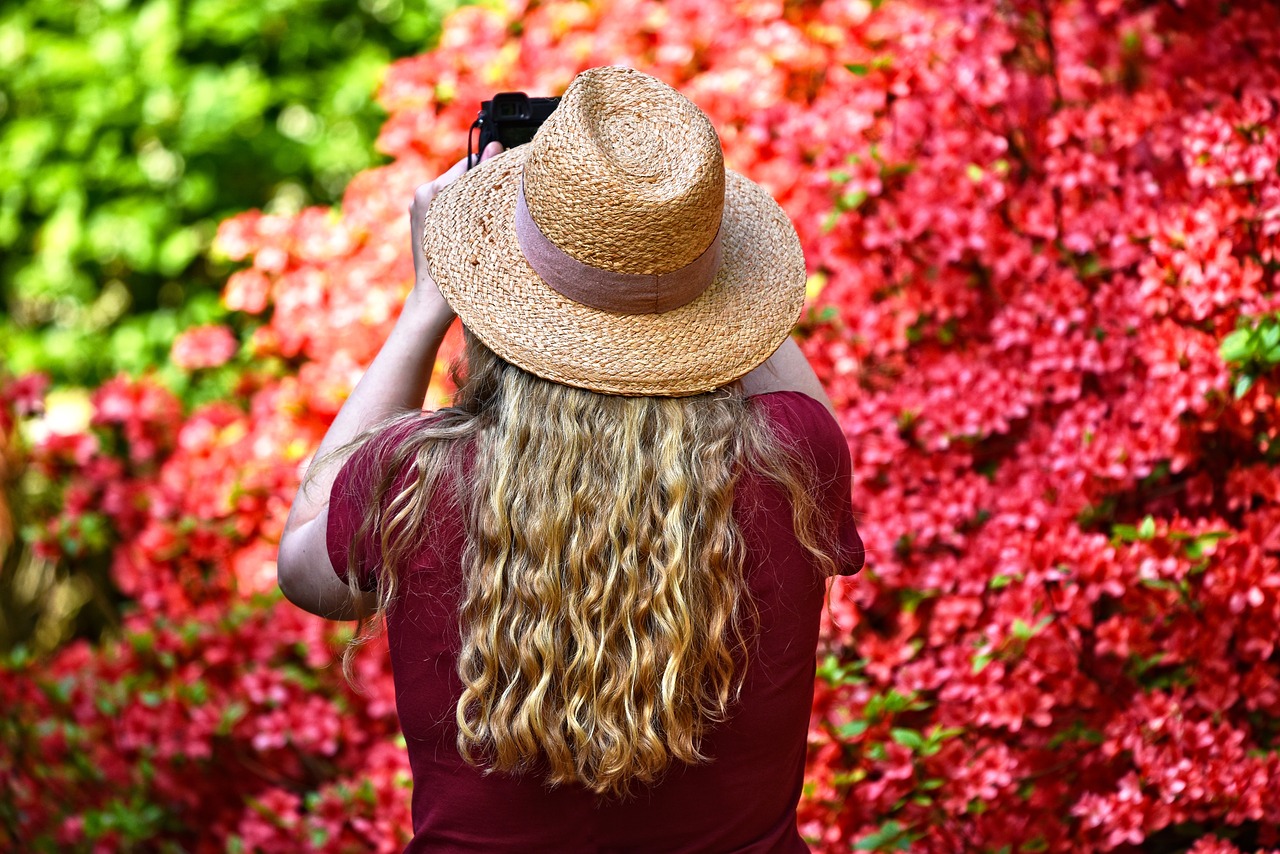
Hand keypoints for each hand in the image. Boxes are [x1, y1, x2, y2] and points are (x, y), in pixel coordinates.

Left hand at [410, 141, 503, 310]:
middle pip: (462, 177)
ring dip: (473, 200)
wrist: (433, 299)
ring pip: (455, 192)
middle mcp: (422, 194)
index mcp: (433, 192)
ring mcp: (418, 207)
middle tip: (503, 199)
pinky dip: (462, 211)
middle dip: (482, 186)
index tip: (508, 171)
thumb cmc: (457, 269)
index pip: (469, 165)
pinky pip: (446, 205)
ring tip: (490, 216)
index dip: (490, 168)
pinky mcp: (420, 219)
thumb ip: (483, 182)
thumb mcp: (476, 222)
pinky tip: (476, 227)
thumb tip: (495, 146)